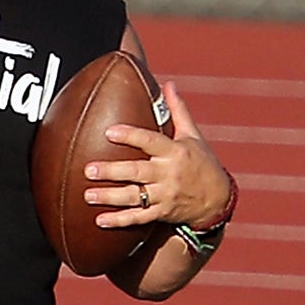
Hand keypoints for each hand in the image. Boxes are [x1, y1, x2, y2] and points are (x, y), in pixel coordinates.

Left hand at [89, 85, 232, 232]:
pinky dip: (119, 220)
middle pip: (137, 171)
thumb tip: (168, 84)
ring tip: (87, 194)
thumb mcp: (193, 135)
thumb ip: (178, 110)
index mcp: (175, 151)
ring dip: (110, 197)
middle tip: (88, 169)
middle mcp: (169, 173)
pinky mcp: (162, 213)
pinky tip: (100, 220)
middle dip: (112, 171)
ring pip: (134, 197)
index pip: (150, 141)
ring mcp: (165, 195)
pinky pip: (139, 218)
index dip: (130, 136)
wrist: (217, 199)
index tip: (108, 132)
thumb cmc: (202, 162)